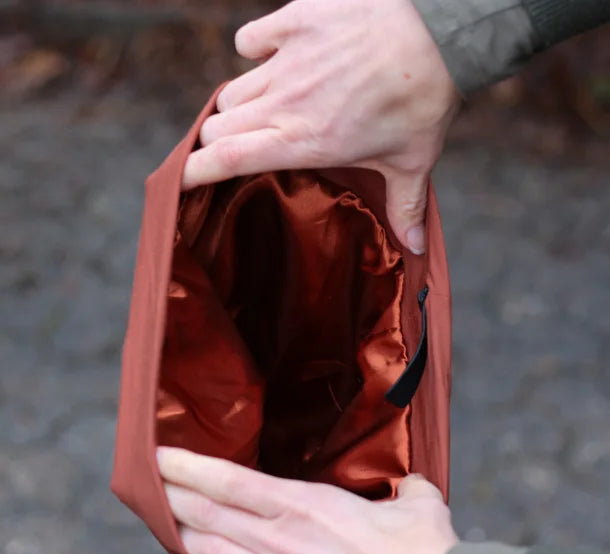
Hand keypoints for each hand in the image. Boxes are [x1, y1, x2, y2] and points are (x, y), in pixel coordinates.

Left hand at [157, 447, 457, 553]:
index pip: (228, 482)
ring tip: (170, 520)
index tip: (162, 455)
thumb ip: (409, 489)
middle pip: (206, 515)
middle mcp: (279, 542)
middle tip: (152, 480)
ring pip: (210, 553)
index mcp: (303, 506)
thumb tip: (414, 485)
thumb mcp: (418, 506)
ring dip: (185, 533)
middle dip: (173, 495)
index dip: (189, 467)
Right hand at [181, 0, 459, 253]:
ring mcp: (286, 60)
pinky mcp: (295, 20)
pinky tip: (277, 56)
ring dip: (239, 105)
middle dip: (219, 141)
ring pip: (232, 89)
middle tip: (240, 148)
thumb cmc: (422, 100)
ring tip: (265, 110)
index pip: (225, 159)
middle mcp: (283, 104)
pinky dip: (255, 50)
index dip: (192, 172)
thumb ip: (405, 207)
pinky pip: (250, 39)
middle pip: (217, 125)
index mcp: (302, 142)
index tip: (179, 182)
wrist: (437, 31)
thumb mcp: (413, 162)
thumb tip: (415, 251)